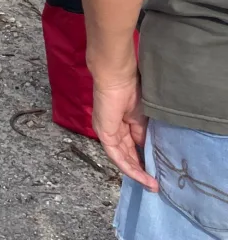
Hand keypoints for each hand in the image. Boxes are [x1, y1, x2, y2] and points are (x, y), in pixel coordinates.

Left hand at [93, 73, 156, 189]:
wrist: (117, 78)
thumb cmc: (132, 91)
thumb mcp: (142, 117)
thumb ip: (143, 133)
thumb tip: (149, 150)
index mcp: (121, 124)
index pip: (132, 147)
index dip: (144, 160)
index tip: (158, 172)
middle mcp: (112, 130)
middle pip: (126, 155)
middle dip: (141, 171)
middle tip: (155, 185)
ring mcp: (106, 133)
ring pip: (122, 158)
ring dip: (137, 173)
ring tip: (151, 185)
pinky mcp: (104, 134)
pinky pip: (116, 155)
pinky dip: (129, 167)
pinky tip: (141, 176)